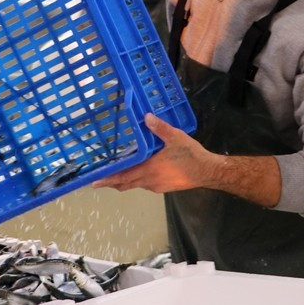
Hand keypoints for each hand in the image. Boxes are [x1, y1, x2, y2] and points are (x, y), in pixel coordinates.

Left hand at [92, 114, 281, 206]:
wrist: (208, 171)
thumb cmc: (190, 155)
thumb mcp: (175, 137)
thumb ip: (159, 128)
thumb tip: (145, 117)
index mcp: (149, 169)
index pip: (123, 177)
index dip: (108, 180)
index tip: (95, 182)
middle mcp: (149, 181)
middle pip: (126, 184)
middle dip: (113, 182)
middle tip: (101, 180)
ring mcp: (157, 186)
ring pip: (136, 185)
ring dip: (126, 181)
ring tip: (118, 174)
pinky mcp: (164, 187)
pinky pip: (146, 184)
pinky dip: (138, 180)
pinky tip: (141, 171)